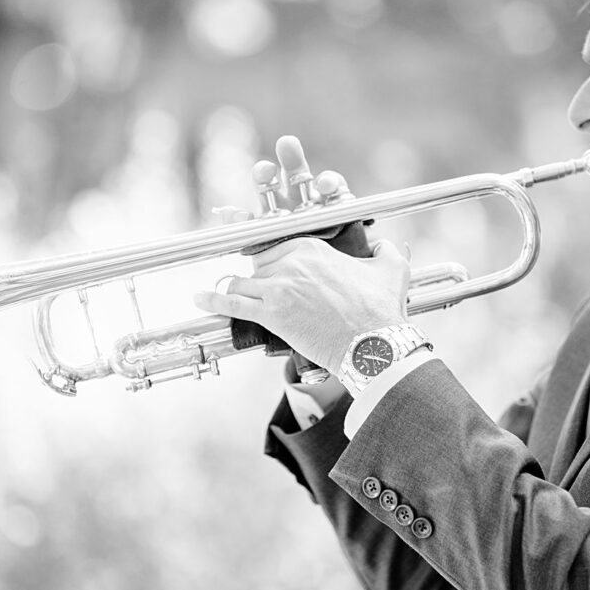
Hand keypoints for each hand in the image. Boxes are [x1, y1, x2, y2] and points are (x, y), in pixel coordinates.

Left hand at [194, 136, 410, 374]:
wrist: (374, 344)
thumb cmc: (382, 309)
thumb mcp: (391, 269)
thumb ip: (386, 250)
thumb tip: (386, 244)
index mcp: (312, 247)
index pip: (277, 247)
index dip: (274, 261)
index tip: (271, 270)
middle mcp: (291, 261)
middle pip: (258, 265)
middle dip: (260, 280)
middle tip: (266, 295)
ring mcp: (278, 287)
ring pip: (243, 282)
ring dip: (240, 291)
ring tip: (237, 299)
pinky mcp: (271, 314)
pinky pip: (231, 302)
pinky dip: (212, 299)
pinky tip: (198, 298)